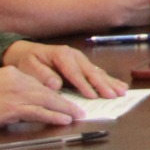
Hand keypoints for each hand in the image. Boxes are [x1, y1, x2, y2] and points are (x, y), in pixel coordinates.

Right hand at [0, 66, 83, 131]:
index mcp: (11, 72)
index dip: (53, 93)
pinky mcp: (11, 109)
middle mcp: (17, 81)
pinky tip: (63, 120)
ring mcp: (15, 95)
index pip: (38, 83)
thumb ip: (6, 86)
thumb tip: (17, 97)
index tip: (62, 100)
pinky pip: (38, 112)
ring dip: (64, 110)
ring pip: (47, 101)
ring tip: (77, 115)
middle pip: (47, 91)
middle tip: (78, 109)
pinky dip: (53, 116)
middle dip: (64, 101)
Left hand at [2, 40, 126, 98]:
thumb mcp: (28, 67)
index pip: (74, 73)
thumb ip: (42, 75)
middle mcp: (74, 55)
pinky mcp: (83, 65)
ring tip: (122, 91)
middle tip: (113, 95)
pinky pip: (98, 73)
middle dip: (103, 85)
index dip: (84, 85)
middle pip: (91, 72)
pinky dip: (109, 80)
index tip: (92, 96)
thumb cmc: (27, 61)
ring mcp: (81, 59)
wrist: (26, 52)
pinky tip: (120, 85)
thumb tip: (56, 85)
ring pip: (97, 72)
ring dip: (110, 83)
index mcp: (62, 55)